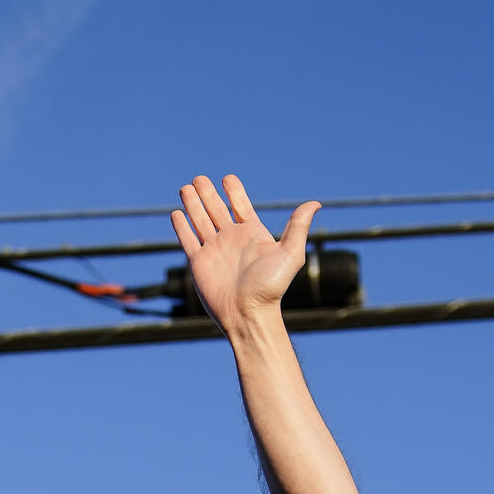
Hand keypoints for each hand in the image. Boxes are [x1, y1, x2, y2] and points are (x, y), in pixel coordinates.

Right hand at [170, 174, 318, 335]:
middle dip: (208, 193)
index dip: (234, 191)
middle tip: (199, 178)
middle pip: (216, 209)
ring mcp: (214, 250)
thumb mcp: (290, 254)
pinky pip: (188, 240)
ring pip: (200, 220)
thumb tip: (316, 203)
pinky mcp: (199, 262)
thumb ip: (298, 227)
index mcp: (252, 234)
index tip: (227, 178)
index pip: (240, 206)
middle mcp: (232, 240)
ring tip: (186, 187)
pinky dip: (181, 226)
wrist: (248, 314)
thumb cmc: (271, 287)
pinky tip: (177, 213)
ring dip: (193, 204)